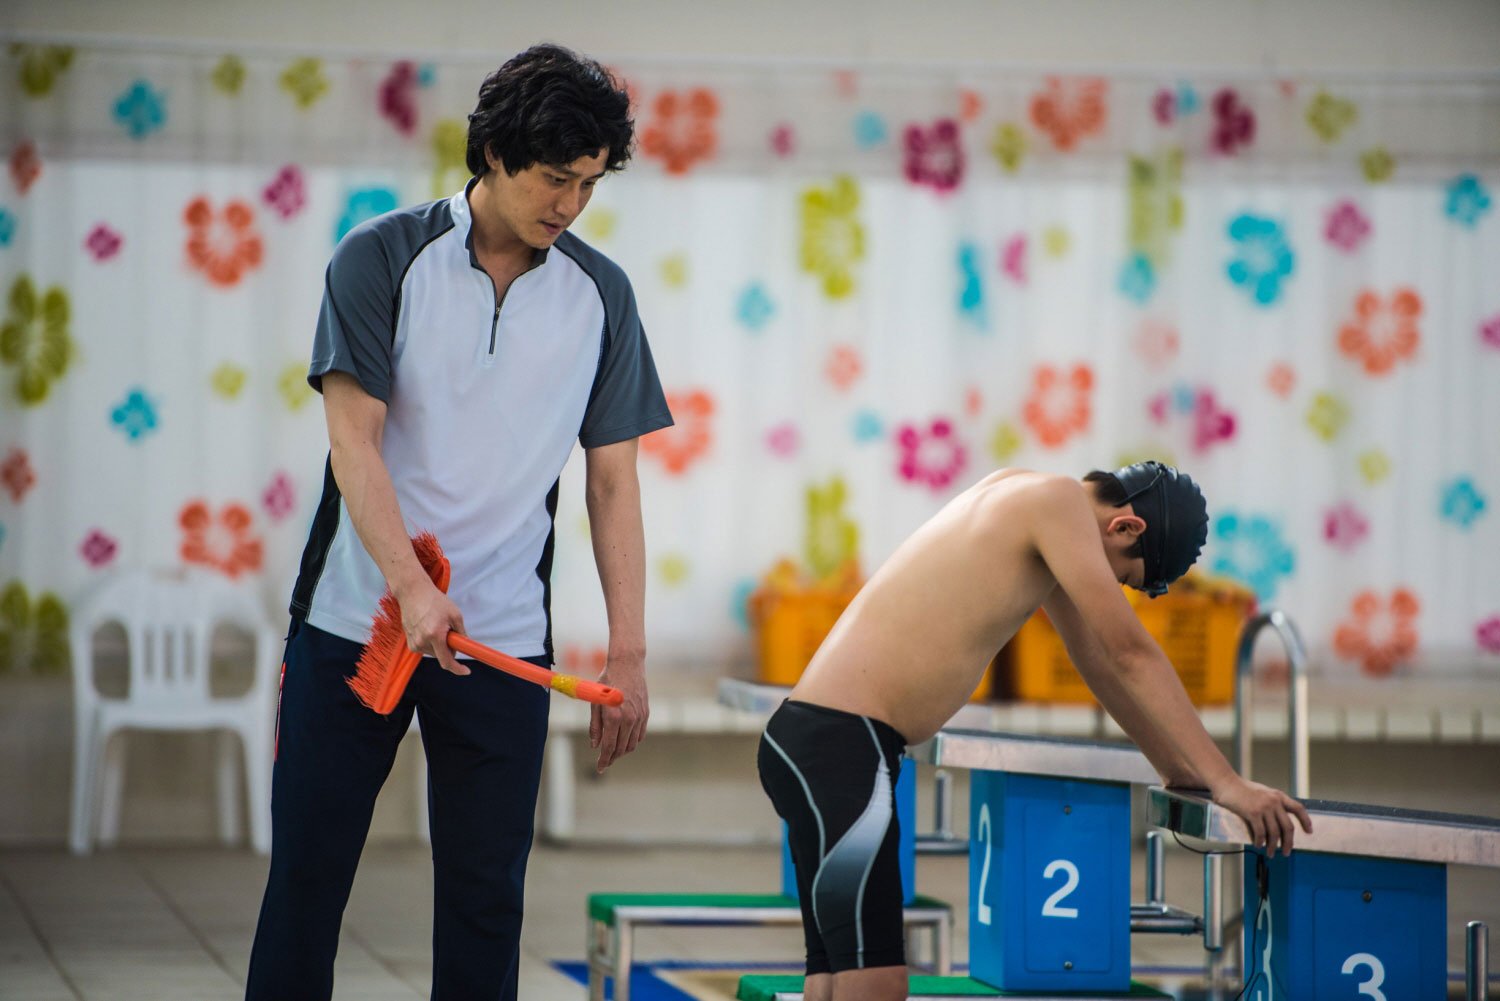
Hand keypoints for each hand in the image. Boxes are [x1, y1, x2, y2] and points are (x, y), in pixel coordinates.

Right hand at [395, 578, 468, 675]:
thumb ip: (461, 633)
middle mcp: (422, 642)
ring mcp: (414, 642)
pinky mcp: (409, 642)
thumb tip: (465, 645)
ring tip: (437, 625)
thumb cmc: (434, 601)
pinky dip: (431, 641)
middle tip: (449, 630)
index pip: (446, 661)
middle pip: (441, 656)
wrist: (413, 593)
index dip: (457, 668)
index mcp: (435, 635)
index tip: (466, 671)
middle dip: (449, 647)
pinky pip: (425, 647)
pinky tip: (429, 627)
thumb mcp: (455, 615)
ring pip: (434, 652)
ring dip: (439, 644)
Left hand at [590, 654, 647, 772]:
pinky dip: (632, 742)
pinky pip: (640, 735)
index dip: (604, 760)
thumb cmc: (607, 680)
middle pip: (621, 749)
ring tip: (613, 752)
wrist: (627, 664)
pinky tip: (624, 741)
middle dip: (612, 758)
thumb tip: (595, 745)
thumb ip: (595, 726)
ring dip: (622, 751)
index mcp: (613, 717)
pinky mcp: (645, 713)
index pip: (609, 747)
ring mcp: (639, 717)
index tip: (600, 768)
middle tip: (605, 762)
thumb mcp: (595, 702)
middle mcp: (628, 720)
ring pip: (632, 744)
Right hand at [1211, 776, 1312, 855]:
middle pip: (1288, 827)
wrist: (1226, 782)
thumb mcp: (1262, 792)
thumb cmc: (1241, 788)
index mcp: (1278, 796)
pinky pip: (1260, 832)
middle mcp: (1274, 801)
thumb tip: (1277, 819)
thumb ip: (1271, 802)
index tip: (1309, 831)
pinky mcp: (1253, 812)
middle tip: (1286, 852)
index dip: (1306, 821)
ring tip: (1270, 853)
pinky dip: (1260, 841)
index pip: (1298, 808)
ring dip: (1273, 846)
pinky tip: (1258, 845)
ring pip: (1274, 833)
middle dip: (1288, 842)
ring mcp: (1264, 807)